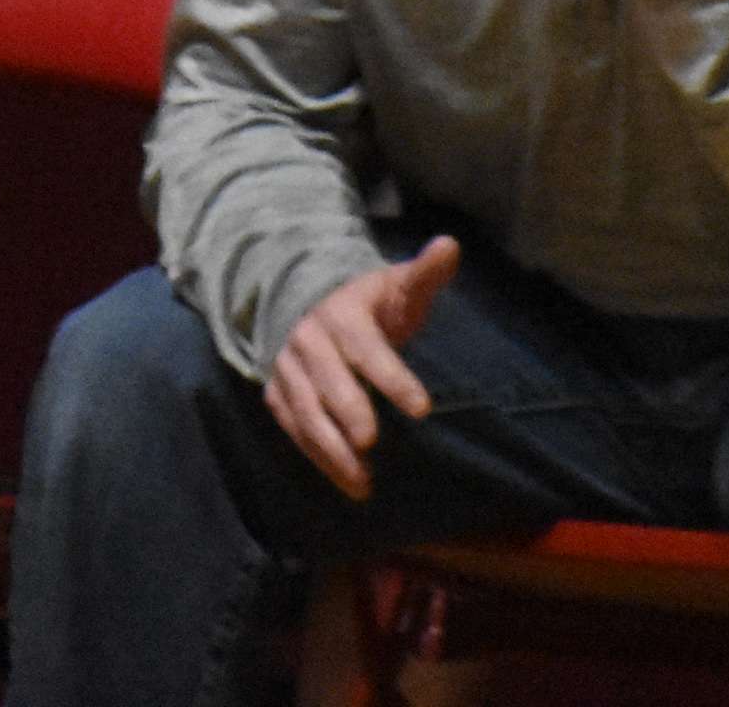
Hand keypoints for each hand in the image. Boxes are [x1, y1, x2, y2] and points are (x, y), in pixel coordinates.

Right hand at [266, 237, 460, 500]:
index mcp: (342, 312)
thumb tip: (451, 245)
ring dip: (331, 448)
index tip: (422, 408)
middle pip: (327, 380)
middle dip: (347, 411)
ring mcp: (288, 368)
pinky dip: (317, 457)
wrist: (304, 302)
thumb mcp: (395, 286)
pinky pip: (293, 427)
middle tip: (371, 441)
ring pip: (305, 410)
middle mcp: (308, 339)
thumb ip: (424, 274)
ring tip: (364, 482)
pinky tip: (348, 482)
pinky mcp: (277, 392)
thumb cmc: (368, 303)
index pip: (366, 346)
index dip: (392, 377)